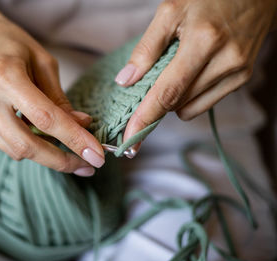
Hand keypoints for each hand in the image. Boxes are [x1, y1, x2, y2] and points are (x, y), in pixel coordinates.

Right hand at [0, 6, 103, 175]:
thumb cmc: (10, 44)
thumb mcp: (42, 61)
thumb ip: (59, 98)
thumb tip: (82, 126)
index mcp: (5, 74)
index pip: (46, 118)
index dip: (75, 140)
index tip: (97, 156)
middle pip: (26, 145)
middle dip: (60, 160)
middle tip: (86, 165)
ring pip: (14, 150)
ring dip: (45, 154)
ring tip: (65, 148)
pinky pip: (3, 145)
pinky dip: (25, 145)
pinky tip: (34, 133)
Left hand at [115, 0, 276, 153]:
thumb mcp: (169, 11)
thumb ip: (146, 48)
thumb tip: (125, 81)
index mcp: (203, 41)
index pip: (168, 92)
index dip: (145, 119)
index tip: (129, 141)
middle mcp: (225, 61)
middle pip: (177, 104)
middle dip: (155, 105)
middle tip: (144, 91)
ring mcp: (237, 72)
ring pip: (190, 108)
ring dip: (174, 99)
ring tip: (175, 71)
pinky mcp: (243, 78)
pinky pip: (205, 103)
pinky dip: (190, 95)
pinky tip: (191, 73)